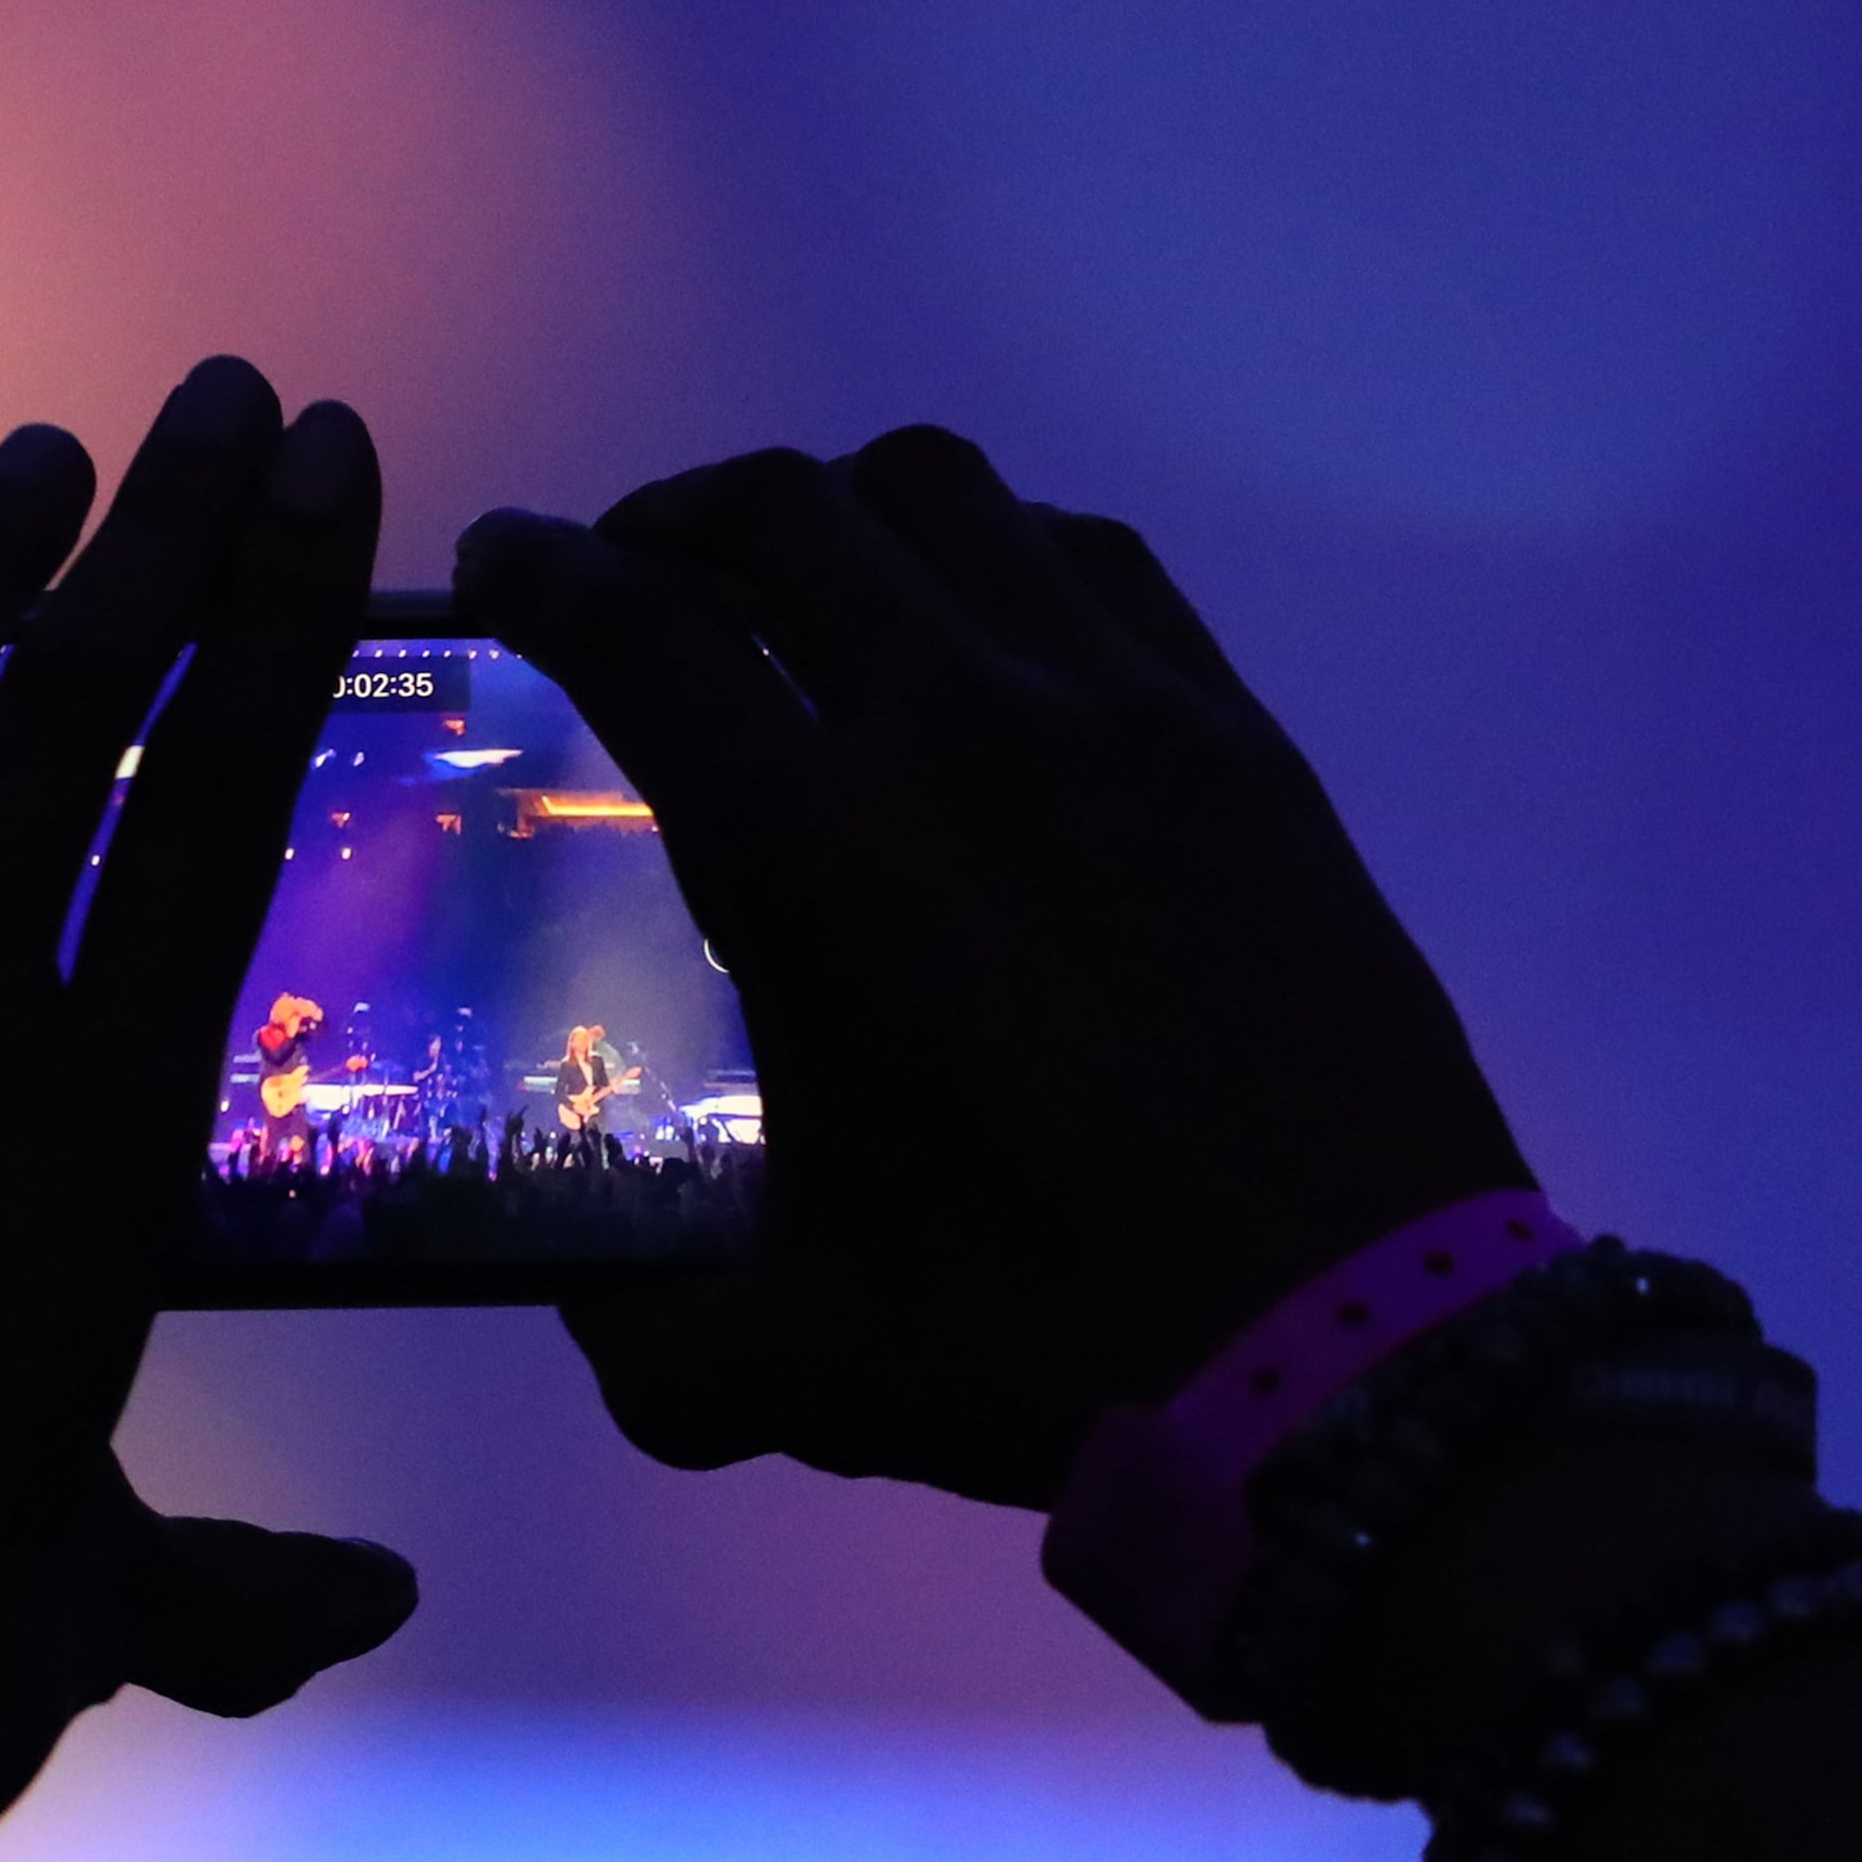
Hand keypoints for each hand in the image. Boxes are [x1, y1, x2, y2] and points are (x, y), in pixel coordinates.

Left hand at [0, 359, 414, 1861]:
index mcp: (105, 1165)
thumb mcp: (110, 1609)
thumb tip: (369, 1599)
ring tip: (29, 461)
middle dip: (149, 535)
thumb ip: (251, 1588)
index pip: (210, 816)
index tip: (315, 469)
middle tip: (208, 404)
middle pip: (54, 727)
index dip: (268, 616)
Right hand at [455, 429, 1529, 1508]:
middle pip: (787, 515)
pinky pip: (1097, 561)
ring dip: (844, 509)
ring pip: (950, 496)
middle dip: (679, 517)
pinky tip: (990, 625)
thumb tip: (595, 1309)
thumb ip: (656, 1337)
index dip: (548, 575)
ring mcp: (1121, 712)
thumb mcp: (804, 1364)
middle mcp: (962, 728)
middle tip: (640, 571)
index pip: (645, 638)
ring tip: (810, 579)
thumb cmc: (1055, 1341)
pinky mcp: (1240, 739)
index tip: (508, 561)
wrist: (1353, 1344)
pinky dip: (1004, 549)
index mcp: (823, 856)